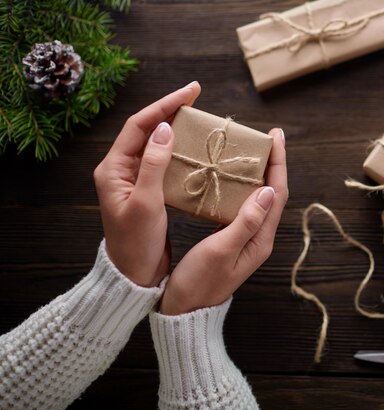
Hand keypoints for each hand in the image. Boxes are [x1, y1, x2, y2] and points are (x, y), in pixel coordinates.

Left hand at [94, 81, 201, 286]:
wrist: (133, 274)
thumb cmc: (135, 242)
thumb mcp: (145, 202)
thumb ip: (153, 164)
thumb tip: (166, 128)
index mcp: (113, 168)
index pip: (140, 125)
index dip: (165, 105)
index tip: (191, 92)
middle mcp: (121, 169)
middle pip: (147, 129)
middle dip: (171, 110)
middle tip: (197, 97)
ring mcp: (134, 179)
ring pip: (156, 144)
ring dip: (177, 129)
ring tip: (199, 119)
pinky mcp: (147, 191)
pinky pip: (164, 162)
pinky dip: (180, 152)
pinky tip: (196, 150)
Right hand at [159, 128, 287, 314]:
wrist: (185, 311)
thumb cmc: (199, 283)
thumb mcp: (221, 250)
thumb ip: (246, 222)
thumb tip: (268, 190)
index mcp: (260, 239)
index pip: (277, 193)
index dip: (278, 163)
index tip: (276, 137)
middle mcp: (259, 237)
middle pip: (272, 192)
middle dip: (272, 163)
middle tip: (266, 137)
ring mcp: (247, 238)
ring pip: (258, 198)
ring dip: (258, 173)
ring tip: (250, 150)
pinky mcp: (233, 239)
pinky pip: (244, 206)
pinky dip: (241, 187)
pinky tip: (231, 177)